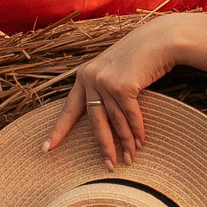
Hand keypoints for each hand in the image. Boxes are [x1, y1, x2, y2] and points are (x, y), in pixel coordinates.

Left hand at [43, 16, 191, 165]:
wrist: (160, 40)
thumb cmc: (139, 56)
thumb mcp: (114, 70)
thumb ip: (105, 90)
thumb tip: (106, 122)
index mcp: (83, 76)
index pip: (69, 108)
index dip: (58, 131)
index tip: (46, 149)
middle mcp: (90, 78)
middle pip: (95, 122)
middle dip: (103, 146)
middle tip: (107, 166)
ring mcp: (105, 82)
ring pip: (116, 121)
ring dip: (125, 142)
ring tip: (129, 158)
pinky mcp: (122, 86)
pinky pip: (130, 116)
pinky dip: (137, 130)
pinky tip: (141, 142)